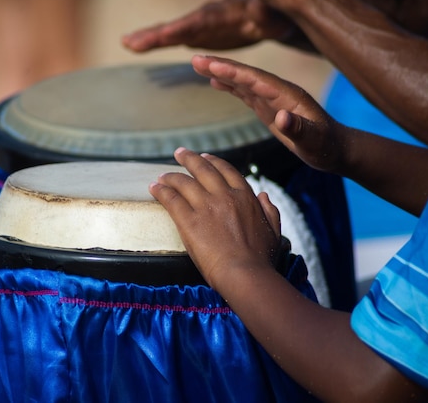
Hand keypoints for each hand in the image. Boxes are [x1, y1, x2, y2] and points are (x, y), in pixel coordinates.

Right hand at [122, 0, 294, 52]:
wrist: (267, 16)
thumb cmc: (272, 17)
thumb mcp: (271, 16)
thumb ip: (263, 14)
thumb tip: (260, 9)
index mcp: (219, 16)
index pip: (195, 24)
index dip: (177, 31)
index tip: (160, 37)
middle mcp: (203, 19)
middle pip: (175, 27)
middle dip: (154, 35)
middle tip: (129, 42)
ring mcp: (196, 26)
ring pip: (168, 31)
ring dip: (147, 37)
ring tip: (126, 42)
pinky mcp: (195, 35)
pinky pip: (171, 38)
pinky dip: (154, 41)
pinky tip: (137, 45)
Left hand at [149, 147, 280, 287]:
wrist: (245, 273)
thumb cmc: (261, 259)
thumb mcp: (274, 231)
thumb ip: (269, 210)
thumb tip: (263, 195)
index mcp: (245, 197)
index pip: (226, 171)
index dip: (214, 162)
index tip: (205, 157)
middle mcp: (224, 196)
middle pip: (203, 169)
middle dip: (189, 158)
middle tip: (179, 153)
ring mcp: (206, 206)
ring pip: (184, 182)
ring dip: (171, 176)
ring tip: (162, 176)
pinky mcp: (189, 221)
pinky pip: (171, 199)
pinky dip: (161, 191)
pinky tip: (154, 188)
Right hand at [191, 54, 348, 173]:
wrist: (335, 149)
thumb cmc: (326, 146)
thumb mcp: (313, 141)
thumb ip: (298, 129)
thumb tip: (281, 117)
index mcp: (287, 95)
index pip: (256, 79)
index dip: (233, 72)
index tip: (211, 64)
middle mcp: (279, 92)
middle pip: (245, 75)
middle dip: (221, 66)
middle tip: (195, 59)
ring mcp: (273, 98)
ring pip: (243, 81)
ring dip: (221, 72)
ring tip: (197, 64)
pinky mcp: (269, 107)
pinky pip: (245, 92)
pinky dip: (230, 85)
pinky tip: (215, 81)